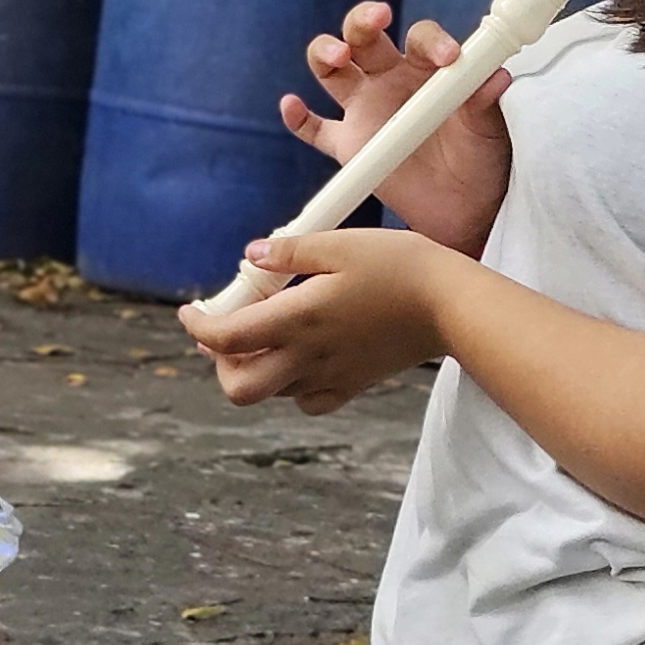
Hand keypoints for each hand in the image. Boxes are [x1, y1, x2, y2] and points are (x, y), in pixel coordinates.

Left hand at [180, 228, 461, 413]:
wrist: (453, 306)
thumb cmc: (401, 267)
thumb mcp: (340, 243)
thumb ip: (289, 252)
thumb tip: (251, 257)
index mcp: (299, 320)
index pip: (226, 339)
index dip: (198, 328)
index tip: (192, 311)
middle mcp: (309, 357)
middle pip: (239, 388)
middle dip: (220, 364)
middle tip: (227, 332)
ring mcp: (331, 377)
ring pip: (271, 393)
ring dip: (255, 367)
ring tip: (266, 331)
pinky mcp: (354, 385)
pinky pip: (307, 400)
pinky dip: (291, 384)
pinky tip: (301, 355)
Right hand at [280, 3, 512, 256]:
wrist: (466, 208)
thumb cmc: (480, 158)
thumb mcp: (487, 129)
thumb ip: (483, 101)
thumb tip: (497, 75)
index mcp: (425, 68)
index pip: (419, 38)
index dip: (431, 41)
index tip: (448, 58)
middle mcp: (389, 80)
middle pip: (363, 37)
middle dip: (363, 22)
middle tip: (377, 19)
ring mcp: (364, 111)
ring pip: (331, 71)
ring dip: (325, 53)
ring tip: (337, 56)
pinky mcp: (348, 146)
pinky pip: (314, 129)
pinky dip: (298, 118)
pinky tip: (292, 105)